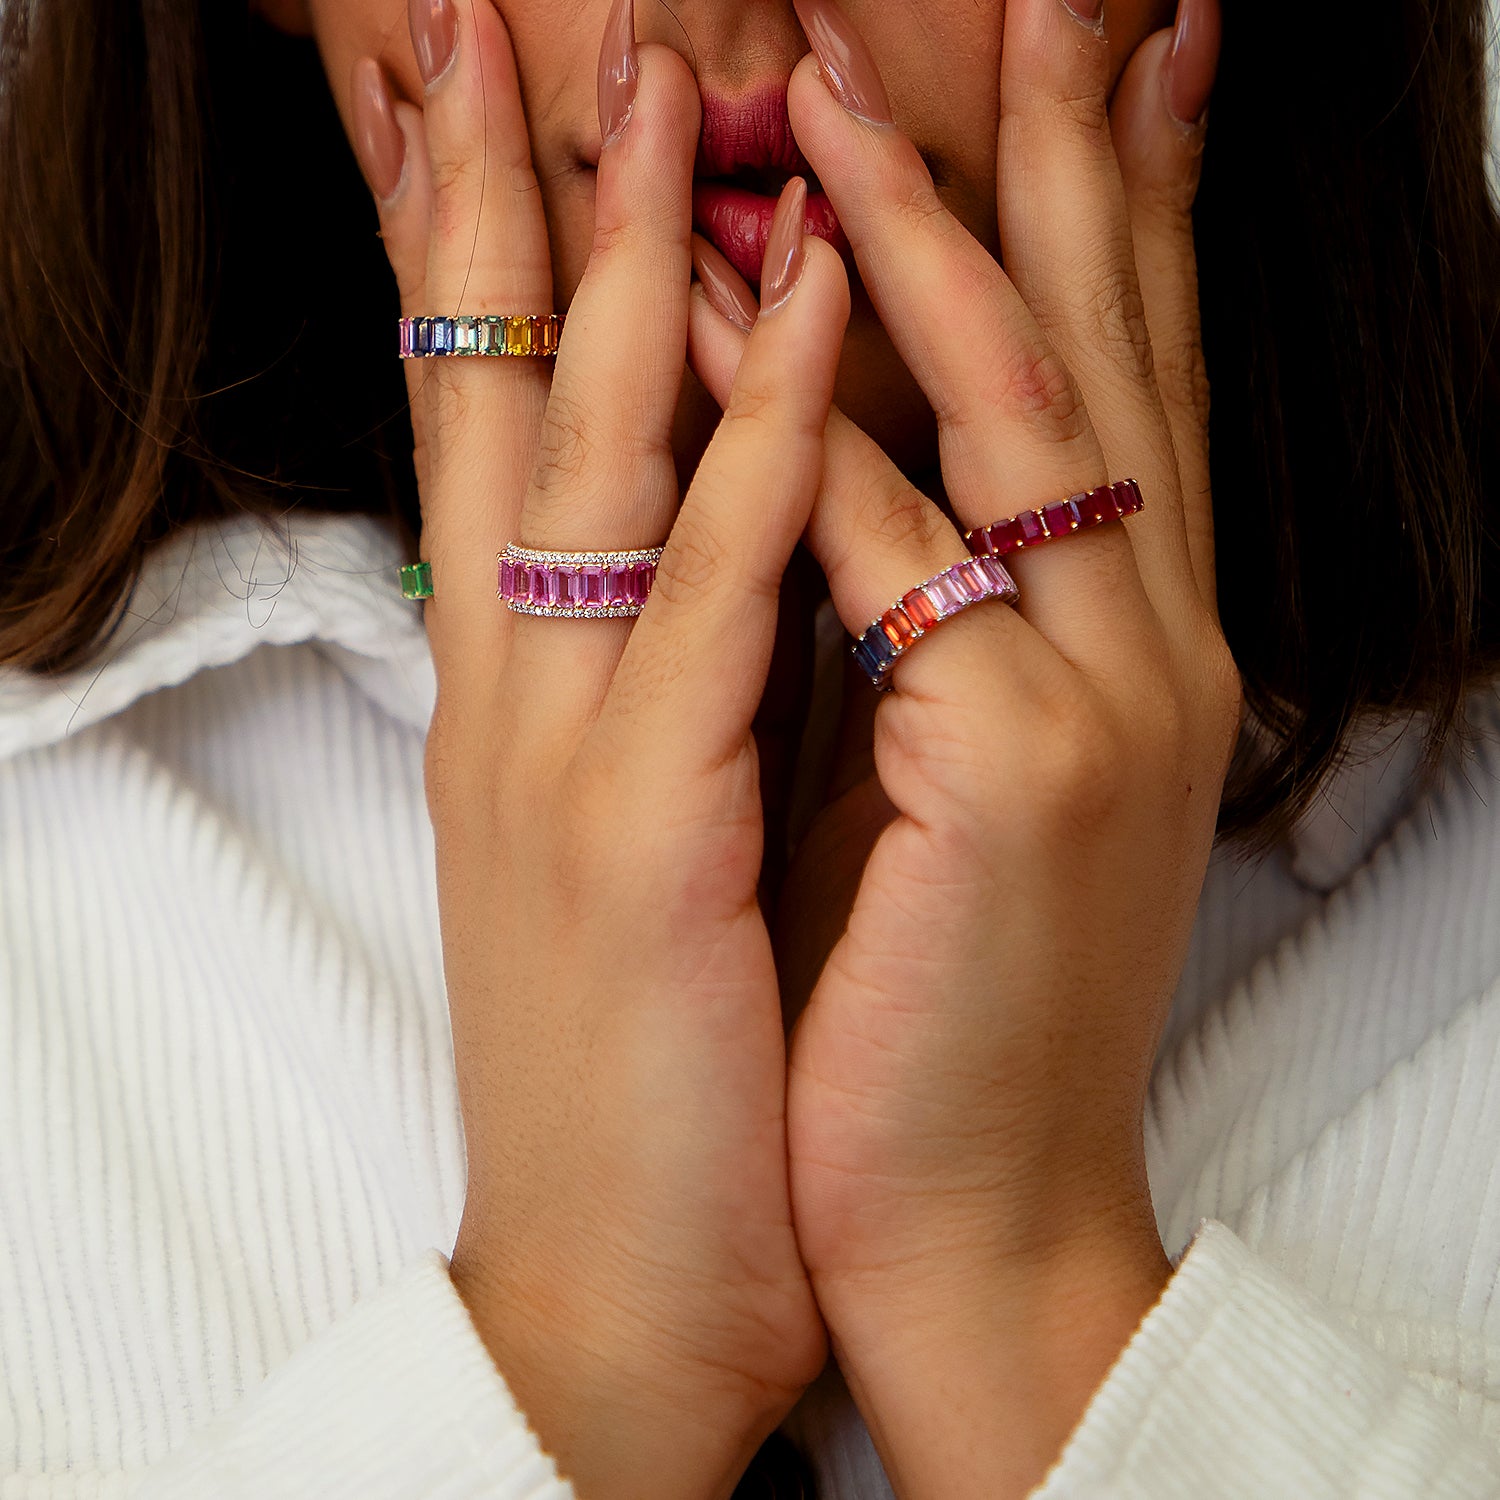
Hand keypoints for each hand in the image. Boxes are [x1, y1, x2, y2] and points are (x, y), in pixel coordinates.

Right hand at [352, 3, 849, 1494]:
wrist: (623, 1277)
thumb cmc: (656, 1063)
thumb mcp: (638, 845)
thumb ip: (657, 692)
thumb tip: (719, 562)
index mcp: (526, 704)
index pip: (494, 435)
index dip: (484, 269)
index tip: (501, 122)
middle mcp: (518, 699)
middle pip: (502, 399)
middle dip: (509, 197)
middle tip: (519, 24)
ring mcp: (562, 756)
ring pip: (593, 452)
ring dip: (628, 255)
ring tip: (664, 80)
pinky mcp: (635, 835)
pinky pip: (706, 594)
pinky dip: (751, 436)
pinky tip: (793, 298)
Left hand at [689, 0, 1232, 1493]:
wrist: (955, 1216)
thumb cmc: (921, 998)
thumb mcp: (937, 780)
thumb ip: (921, 622)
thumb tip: (849, 472)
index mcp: (1118, 658)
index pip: (1114, 392)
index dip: (1105, 219)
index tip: (1082, 70)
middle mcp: (1143, 658)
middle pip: (1096, 354)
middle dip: (1053, 158)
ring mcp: (1101, 714)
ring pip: (1015, 417)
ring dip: (920, 236)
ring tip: (826, 84)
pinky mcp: (1021, 787)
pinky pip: (906, 564)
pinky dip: (824, 439)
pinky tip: (761, 313)